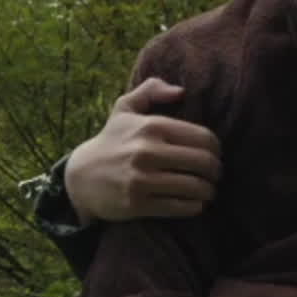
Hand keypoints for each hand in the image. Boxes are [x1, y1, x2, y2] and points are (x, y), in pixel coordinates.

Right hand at [65, 77, 222, 224]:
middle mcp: (147, 151)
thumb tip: (181, 91)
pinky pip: (180, 206)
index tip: (214, 155)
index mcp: (151, 126)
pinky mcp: (137, 203)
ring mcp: (141, 179)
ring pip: (195, 187)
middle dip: (216, 171)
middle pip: (204, 163)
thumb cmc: (111, 141)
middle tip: (215, 176)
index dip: (216, 149)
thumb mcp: (125, 108)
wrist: (80, 177)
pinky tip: (194, 203)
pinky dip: (194, 207)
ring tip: (208, 191)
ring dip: (208, 191)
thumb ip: (151, 90)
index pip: (203, 137)